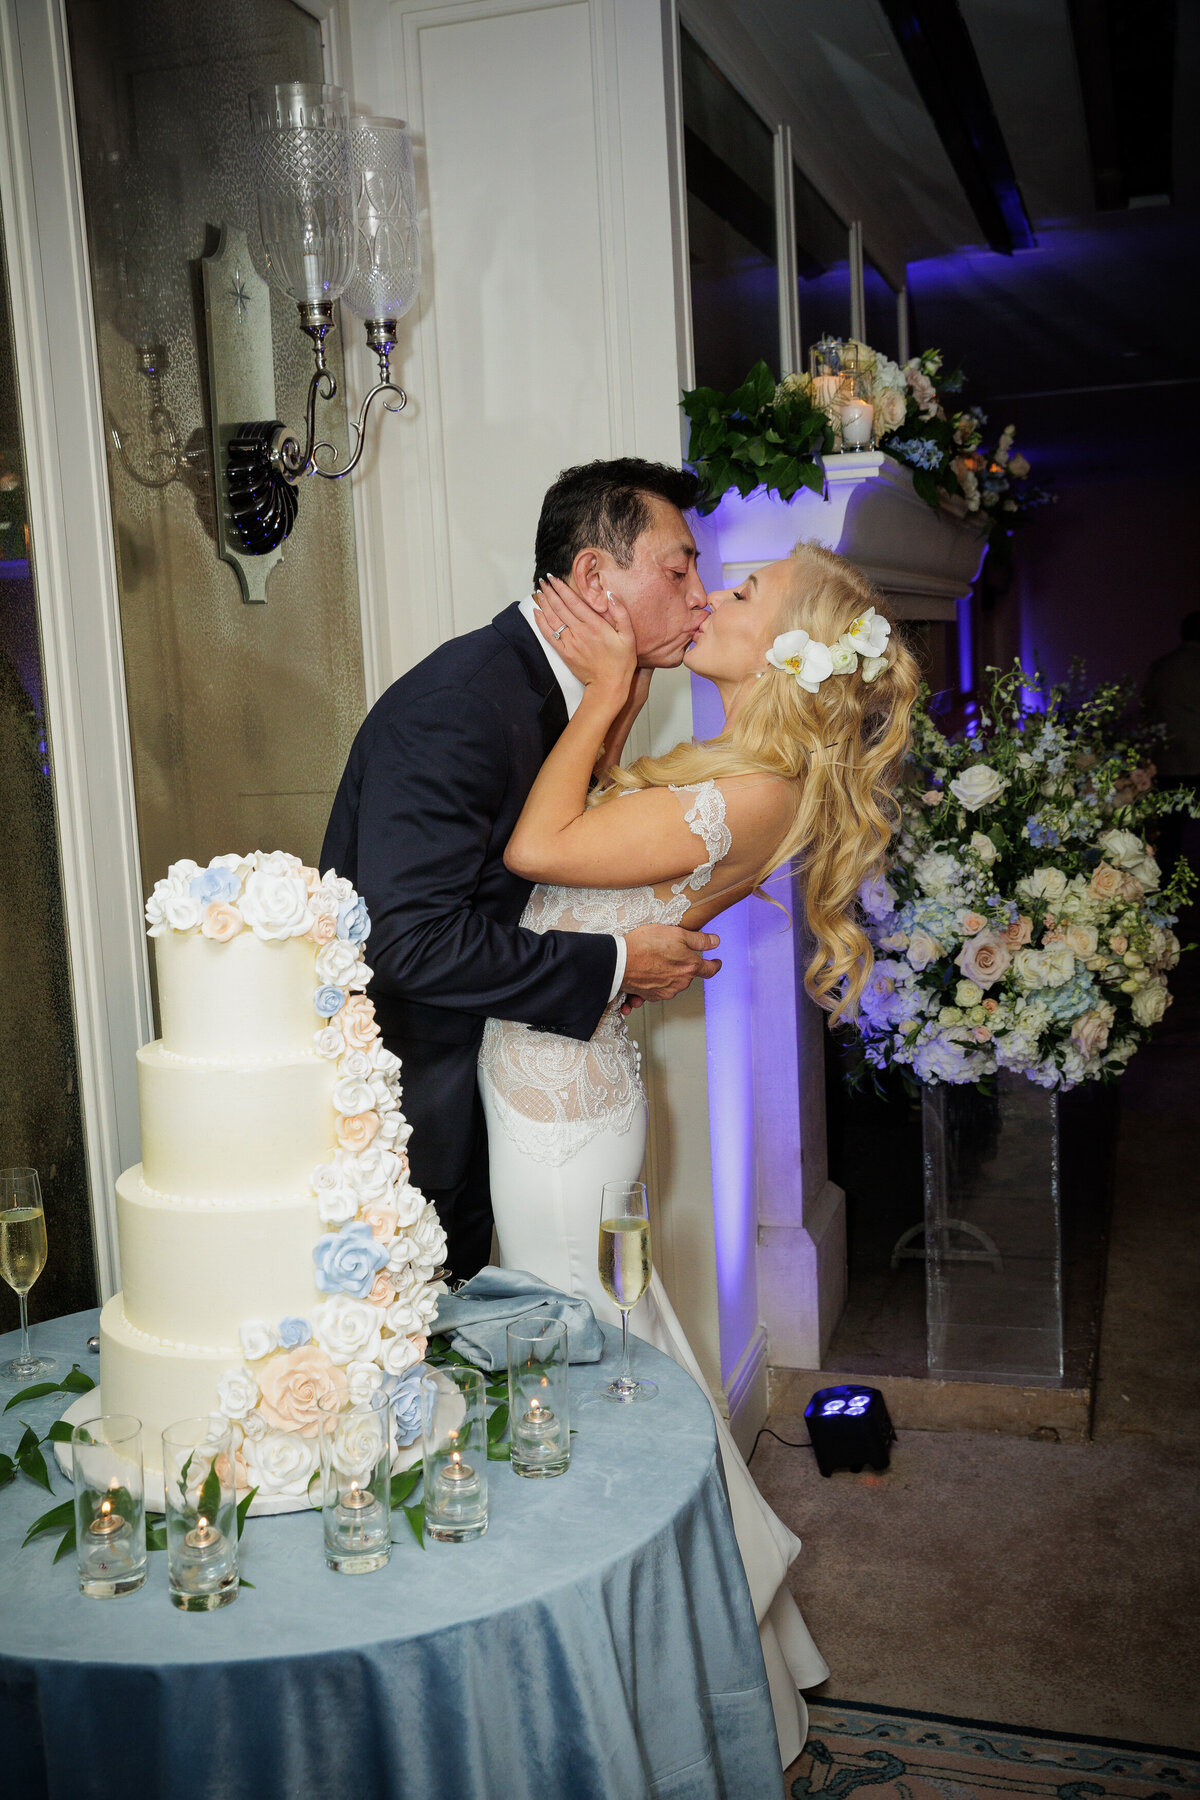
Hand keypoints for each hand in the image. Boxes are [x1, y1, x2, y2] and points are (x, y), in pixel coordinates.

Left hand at [534, 576, 635, 699]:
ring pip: (553, 619)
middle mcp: (580, 632)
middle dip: (550, 592)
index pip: (573, 602)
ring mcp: (571, 643)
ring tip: (539, 591)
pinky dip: (541, 623)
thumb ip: (620, 613)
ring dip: (544, 604)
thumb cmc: (621, 663)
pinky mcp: (565, 653)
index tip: (554, 578)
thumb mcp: (628, 636)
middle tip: (544, 580)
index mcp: (595, 625)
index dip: (562, 588)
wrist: (609, 686)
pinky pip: (549, 635)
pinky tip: (537, 613)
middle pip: (560, 607)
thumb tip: (610, 595)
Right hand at [621, 925, 720, 1002]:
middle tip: (670, 952)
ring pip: (672, 981)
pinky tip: (644, 972)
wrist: (619, 962)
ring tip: (653, 960)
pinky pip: (656, 989)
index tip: (716, 963)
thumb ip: (699, 939)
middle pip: (688, 974)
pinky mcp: (650, 996)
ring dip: (667, 973)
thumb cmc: (645, 945)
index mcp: (690, 967)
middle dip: (683, 964)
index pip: (710, 969)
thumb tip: (715, 941)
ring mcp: (665, 991)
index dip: (715, 965)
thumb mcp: (677, 933)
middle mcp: (680, 983)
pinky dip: (652, 982)